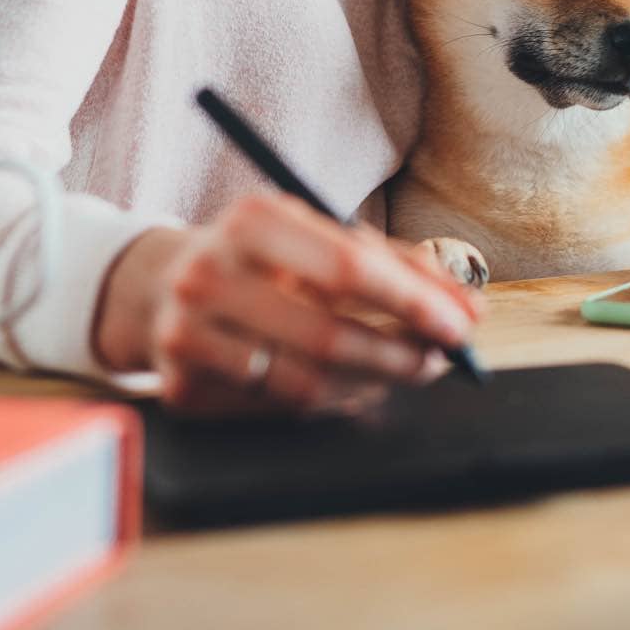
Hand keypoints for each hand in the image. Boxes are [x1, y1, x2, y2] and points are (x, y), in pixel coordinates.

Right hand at [93, 193, 484, 414]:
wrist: (161, 286)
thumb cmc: (268, 258)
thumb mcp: (320, 236)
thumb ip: (397, 263)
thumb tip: (468, 308)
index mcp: (250, 221)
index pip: (346, 267)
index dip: (411, 301)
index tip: (461, 324)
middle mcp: (207, 275)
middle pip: (327, 334)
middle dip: (401, 354)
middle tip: (443, 360)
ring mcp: (185, 335)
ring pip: (306, 383)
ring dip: (373, 385)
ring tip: (406, 371)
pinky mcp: (179, 387)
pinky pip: (277, 408)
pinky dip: (329, 402)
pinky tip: (353, 386)